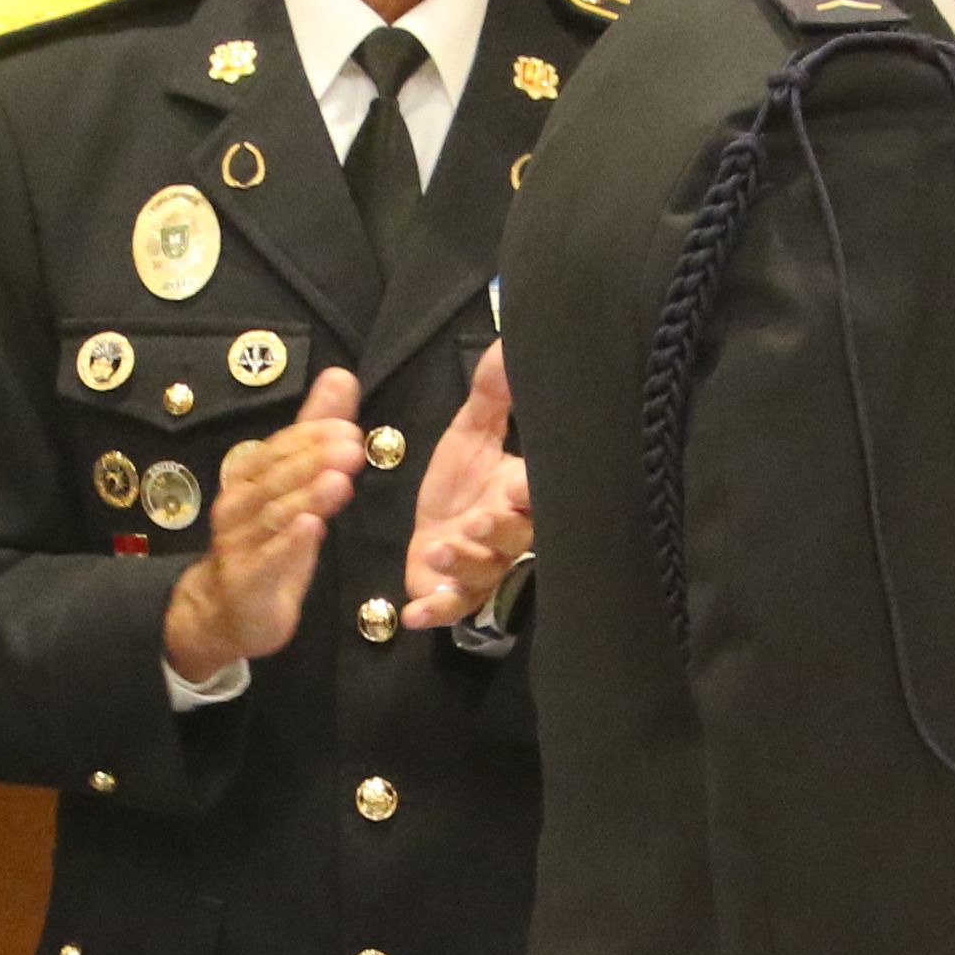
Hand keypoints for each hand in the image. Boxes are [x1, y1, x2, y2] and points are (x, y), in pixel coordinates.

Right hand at [162, 367, 366, 683]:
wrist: (229, 609)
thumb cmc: (267, 540)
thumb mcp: (293, 482)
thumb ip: (314, 431)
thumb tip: (341, 376)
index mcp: (250, 477)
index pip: (280, 449)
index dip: (312, 437)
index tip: (348, 427)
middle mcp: (239, 505)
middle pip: (276, 478)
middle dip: (313, 461)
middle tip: (351, 448)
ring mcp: (239, 544)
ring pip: (274, 515)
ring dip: (306, 497)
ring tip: (339, 483)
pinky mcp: (247, 581)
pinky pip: (268, 560)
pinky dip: (289, 544)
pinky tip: (311, 528)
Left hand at [399, 342, 531, 626]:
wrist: (435, 525)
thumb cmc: (462, 482)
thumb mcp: (473, 433)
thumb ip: (494, 393)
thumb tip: (510, 342)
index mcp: (521, 494)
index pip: (538, 493)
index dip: (532, 492)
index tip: (522, 483)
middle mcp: (509, 536)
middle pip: (517, 537)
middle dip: (502, 530)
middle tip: (485, 518)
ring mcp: (483, 569)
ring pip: (484, 572)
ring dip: (465, 564)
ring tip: (441, 550)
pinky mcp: (453, 595)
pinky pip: (450, 608)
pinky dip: (435, 612)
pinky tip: (416, 612)